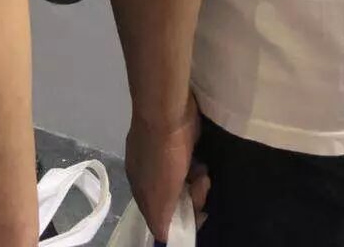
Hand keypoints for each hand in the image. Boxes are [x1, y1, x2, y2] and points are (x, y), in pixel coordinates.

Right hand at [125, 96, 202, 242]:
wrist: (166, 109)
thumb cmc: (163, 154)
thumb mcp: (160, 193)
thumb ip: (159, 218)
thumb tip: (162, 236)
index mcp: (140, 188)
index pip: (159, 216)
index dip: (179, 220)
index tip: (197, 215)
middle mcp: (148, 174)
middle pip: (173, 200)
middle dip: (192, 199)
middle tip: (201, 186)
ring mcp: (161, 156)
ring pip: (183, 182)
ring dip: (197, 182)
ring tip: (203, 172)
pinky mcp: (174, 142)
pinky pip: (187, 164)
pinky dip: (196, 166)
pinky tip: (201, 161)